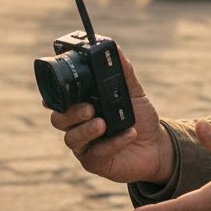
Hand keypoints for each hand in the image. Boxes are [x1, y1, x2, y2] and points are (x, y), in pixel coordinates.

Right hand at [50, 51, 173, 184]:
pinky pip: (95, 154)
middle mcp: (78, 125)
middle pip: (58, 119)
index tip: (56, 93)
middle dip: (71, 113)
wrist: (157, 146)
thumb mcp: (134, 92)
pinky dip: (112, 144)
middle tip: (90, 108)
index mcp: (82, 105)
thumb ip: (123, 72)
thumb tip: (115, 48)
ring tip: (103, 123)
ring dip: (86, 130)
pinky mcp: (94, 162)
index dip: (53, 97)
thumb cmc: (140, 117)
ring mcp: (84, 145)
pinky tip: (128, 134)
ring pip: (71, 139)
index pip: (60, 101)